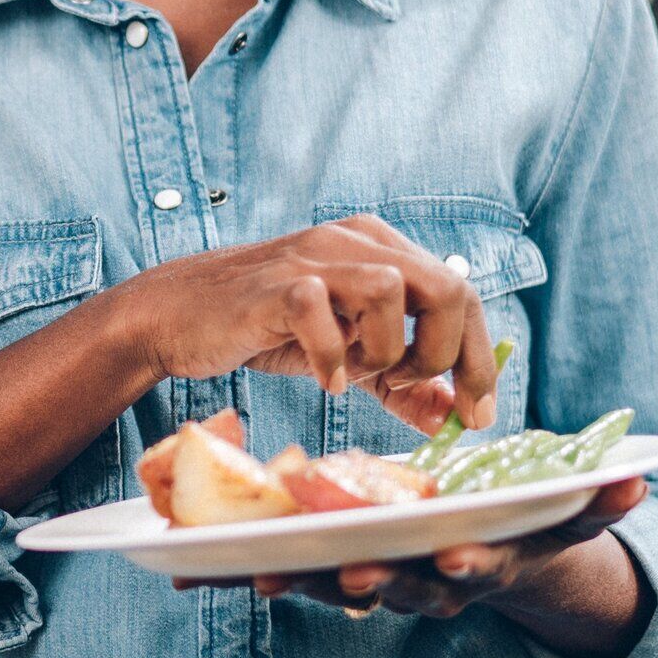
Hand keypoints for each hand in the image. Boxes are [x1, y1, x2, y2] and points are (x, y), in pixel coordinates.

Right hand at [111, 215, 499, 428]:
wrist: (178, 316)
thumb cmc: (266, 329)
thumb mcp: (347, 356)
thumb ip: (400, 383)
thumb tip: (452, 416)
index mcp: (381, 249)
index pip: (462, 292)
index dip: (479, 358)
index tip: (478, 414)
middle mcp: (355, 241)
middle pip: (447, 286)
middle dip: (444, 356)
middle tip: (413, 392)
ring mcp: (314, 258)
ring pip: (390, 292)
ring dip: (384, 352)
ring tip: (356, 373)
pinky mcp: (275, 285)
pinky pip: (321, 314)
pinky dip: (332, 358)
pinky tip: (323, 378)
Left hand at [197, 478, 654, 657]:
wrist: (489, 562)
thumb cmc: (522, 529)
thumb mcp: (566, 517)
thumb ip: (599, 499)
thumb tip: (642, 480)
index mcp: (471, 565)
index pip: (466, 569)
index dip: (462, 565)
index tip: (454, 555)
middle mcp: (416, 584)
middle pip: (386, 589)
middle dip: (362, 585)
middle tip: (339, 578)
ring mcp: (367, 583)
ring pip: (319, 587)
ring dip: (280, 583)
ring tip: (240, 574)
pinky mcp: (319, 572)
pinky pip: (273, 575)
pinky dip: (230, 574)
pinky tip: (182, 570)